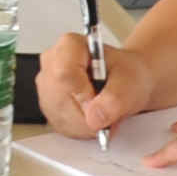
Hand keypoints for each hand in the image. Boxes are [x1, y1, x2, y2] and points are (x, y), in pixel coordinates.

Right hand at [37, 32, 163, 139]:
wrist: (126, 81)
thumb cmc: (126, 74)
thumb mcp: (129, 81)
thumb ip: (114, 99)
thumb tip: (93, 118)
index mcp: (70, 46)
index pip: (64, 73)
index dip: (82, 95)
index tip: (100, 103)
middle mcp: (52, 63)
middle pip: (60, 98)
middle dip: (87, 115)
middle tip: (108, 111)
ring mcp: (47, 86)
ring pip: (59, 115)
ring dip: (85, 124)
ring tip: (103, 112)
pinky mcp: (48, 105)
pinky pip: (61, 125)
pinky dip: (81, 129)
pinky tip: (93, 117)